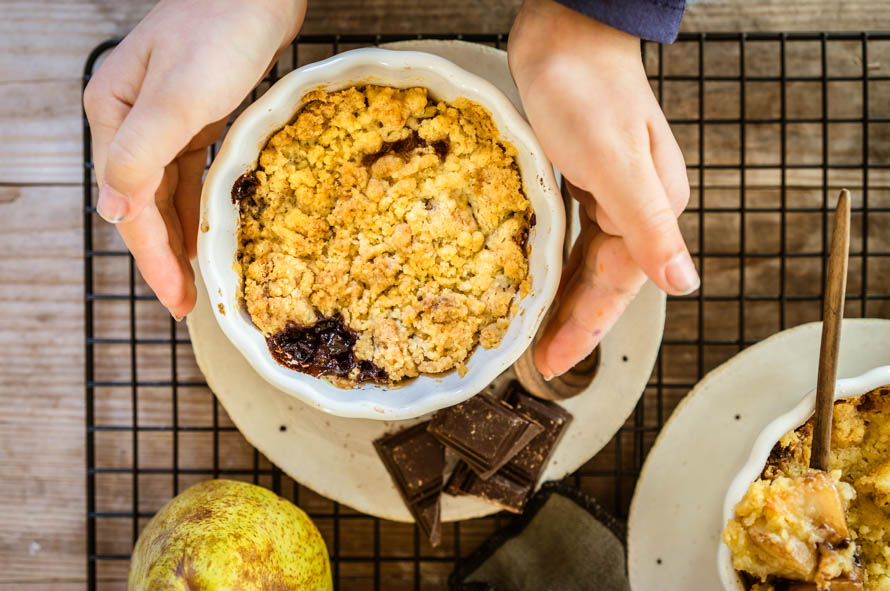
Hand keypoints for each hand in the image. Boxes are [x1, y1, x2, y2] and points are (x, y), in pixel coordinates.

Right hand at [84, 0, 304, 318]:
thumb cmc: (221, 30)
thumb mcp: (179, 96)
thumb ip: (141, 154)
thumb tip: (111, 210)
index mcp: (115, 115)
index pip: (129, 204)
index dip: (153, 258)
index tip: (177, 300)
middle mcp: (132, 121)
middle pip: (143, 203)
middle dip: (164, 257)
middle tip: (187, 304)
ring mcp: (163, 119)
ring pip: (165, 192)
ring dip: (178, 236)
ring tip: (196, 280)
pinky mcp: (195, 115)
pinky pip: (189, 173)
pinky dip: (195, 204)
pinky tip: (206, 231)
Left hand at [509, 0, 695, 378]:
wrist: (566, 33)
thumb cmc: (588, 91)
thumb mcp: (617, 163)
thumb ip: (649, 226)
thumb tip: (685, 286)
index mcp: (649, 209)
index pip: (619, 286)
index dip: (587, 327)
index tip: (556, 363)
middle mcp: (631, 205)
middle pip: (599, 278)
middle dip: (571, 321)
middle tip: (538, 359)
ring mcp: (605, 190)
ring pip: (582, 259)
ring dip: (560, 295)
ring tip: (533, 331)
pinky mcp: (577, 175)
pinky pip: (566, 232)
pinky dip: (551, 258)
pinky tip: (533, 274)